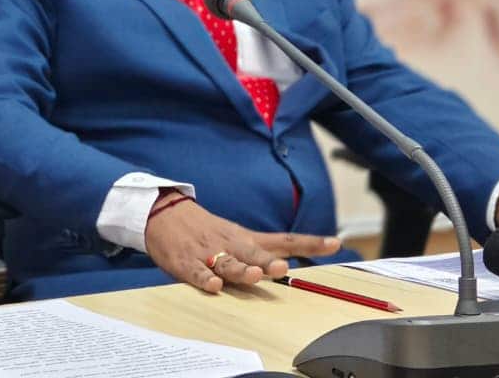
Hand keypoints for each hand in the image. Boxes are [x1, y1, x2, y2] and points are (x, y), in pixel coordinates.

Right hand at [144, 197, 340, 292]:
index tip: (335, 244)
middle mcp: (230, 244)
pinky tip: (213, 285)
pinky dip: (204, 279)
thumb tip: (291, 265)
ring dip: (241, 270)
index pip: (283, 239)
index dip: (309, 243)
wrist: (163, 214)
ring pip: (227, 264)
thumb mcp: (235, 234)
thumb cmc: (204, 230)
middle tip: (282, 267)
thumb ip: (260, 251)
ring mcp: (207, 254)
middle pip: (254, 253)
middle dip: (268, 261)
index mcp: (245, 238)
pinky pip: (196, 273)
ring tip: (254, 274)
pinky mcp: (185, 263)